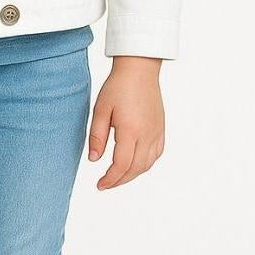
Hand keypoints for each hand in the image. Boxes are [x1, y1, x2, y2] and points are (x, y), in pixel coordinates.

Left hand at [87, 56, 165, 188]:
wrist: (139, 69)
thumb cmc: (118, 86)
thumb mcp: (100, 110)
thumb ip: (97, 136)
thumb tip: (94, 160)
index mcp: (130, 130)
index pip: (121, 165)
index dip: (110, 179)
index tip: (100, 185)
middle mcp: (147, 134)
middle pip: (135, 169)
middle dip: (119, 181)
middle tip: (106, 184)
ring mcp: (156, 132)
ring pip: (147, 164)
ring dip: (132, 174)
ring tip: (118, 177)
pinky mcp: (161, 128)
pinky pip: (157, 154)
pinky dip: (145, 164)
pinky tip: (135, 164)